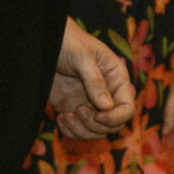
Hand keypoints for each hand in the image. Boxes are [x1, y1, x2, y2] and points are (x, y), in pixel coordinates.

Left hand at [50, 18, 135, 139]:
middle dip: (95, 125)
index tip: (98, 115)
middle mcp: (107, 94)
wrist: (46, 42)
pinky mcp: (73, 109)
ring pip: (95, 132)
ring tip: (66, 116)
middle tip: (78, 110)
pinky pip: (78, 131)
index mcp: (117, 79)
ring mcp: (89, 104)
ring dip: (81, 131)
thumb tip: (107, 107)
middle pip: (112, 125)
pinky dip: (70, 131)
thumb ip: (95, 81)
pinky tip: (60, 117)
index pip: (127, 108)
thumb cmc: (69, 42)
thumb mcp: (83, 57)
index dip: (116, 117)